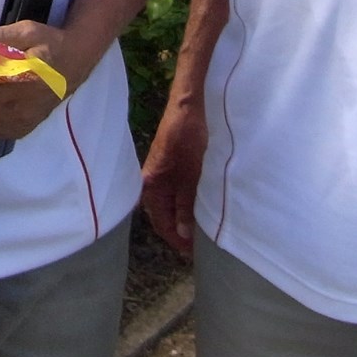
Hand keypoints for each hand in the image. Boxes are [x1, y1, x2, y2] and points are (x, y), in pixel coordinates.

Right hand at [140, 96, 207, 257]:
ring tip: (206, 235)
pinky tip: (205, 212)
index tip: (192, 253)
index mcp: (151, 184)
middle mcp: (156, 183)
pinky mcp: (179, 170)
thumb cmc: (187, 134)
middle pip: (166, 216)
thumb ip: (186, 202)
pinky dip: (192, 206)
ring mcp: (167, 176)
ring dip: (188, 220)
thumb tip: (184, 233)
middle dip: (182, 233)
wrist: (190, 104)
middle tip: (202, 249)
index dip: (176, 238)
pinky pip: (182, 195)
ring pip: (175, 206)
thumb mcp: (191, 171)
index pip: (160, 221)